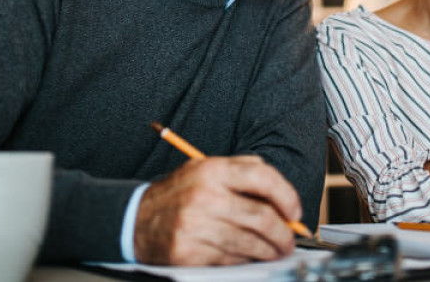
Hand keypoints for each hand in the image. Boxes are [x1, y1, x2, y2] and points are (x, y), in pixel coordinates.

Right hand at [132, 155, 301, 265]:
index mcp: (211, 170)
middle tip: (290, 240)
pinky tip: (250, 256)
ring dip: (270, 250)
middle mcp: (204, 195)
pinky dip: (246, 259)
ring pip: (249, 242)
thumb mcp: (205, 169)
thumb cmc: (178, 195)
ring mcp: (195, 225)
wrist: (135, 219)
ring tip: (276, 251)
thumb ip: (242, 171)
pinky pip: (230, 258)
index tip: (295, 212)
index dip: (287, 196)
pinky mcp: (188, 251)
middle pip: (261, 216)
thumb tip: (281, 194)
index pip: (262, 177)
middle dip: (283, 233)